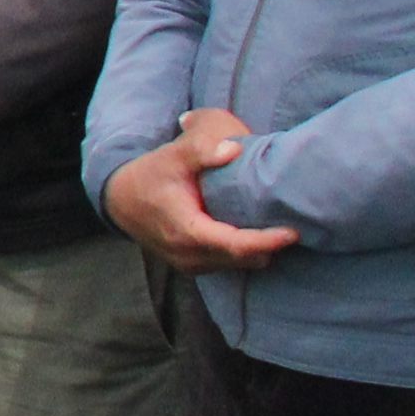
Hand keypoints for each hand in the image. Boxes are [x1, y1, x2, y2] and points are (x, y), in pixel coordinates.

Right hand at [104, 106, 299, 273]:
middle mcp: (188, 255)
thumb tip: (233, 149)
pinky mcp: (192, 266)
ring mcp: (189, 264)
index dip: (266, 240)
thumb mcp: (172, 156)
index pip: (235, 245)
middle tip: (296, 224)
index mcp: (186, 231)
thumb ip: (201, 150)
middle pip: (242, 258)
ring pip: (237, 264)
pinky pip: (227, 264)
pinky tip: (256, 234)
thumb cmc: (149, 176)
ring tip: (280, 229)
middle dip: (270, 245)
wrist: (119, 200)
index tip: (292, 232)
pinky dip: (244, 252)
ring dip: (258, 250)